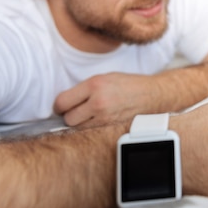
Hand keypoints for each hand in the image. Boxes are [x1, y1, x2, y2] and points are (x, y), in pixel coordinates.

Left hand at [53, 73, 168, 126]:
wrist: (149, 94)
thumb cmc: (126, 84)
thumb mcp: (103, 77)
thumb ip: (83, 88)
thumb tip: (64, 101)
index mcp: (95, 85)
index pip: (62, 102)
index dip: (59, 105)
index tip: (62, 105)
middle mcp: (98, 102)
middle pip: (68, 118)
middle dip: (68, 114)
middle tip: (74, 109)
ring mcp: (105, 117)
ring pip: (77, 127)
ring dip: (78, 122)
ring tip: (87, 113)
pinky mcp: (109, 126)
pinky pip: (90, 130)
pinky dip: (89, 126)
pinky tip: (95, 117)